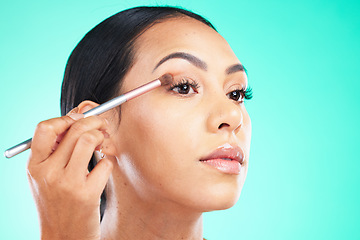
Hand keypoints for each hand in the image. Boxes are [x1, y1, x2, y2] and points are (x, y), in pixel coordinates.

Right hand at [27, 111, 112, 239]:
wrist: (64, 236)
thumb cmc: (57, 202)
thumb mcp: (45, 176)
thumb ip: (55, 150)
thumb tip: (78, 117)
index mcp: (35, 165)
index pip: (45, 128)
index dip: (65, 118)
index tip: (79, 120)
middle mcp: (48, 172)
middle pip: (74, 130)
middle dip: (94, 121)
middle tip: (102, 125)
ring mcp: (67, 183)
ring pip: (89, 140)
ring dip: (101, 137)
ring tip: (102, 143)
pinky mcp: (87, 194)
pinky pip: (105, 163)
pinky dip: (107, 163)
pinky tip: (102, 171)